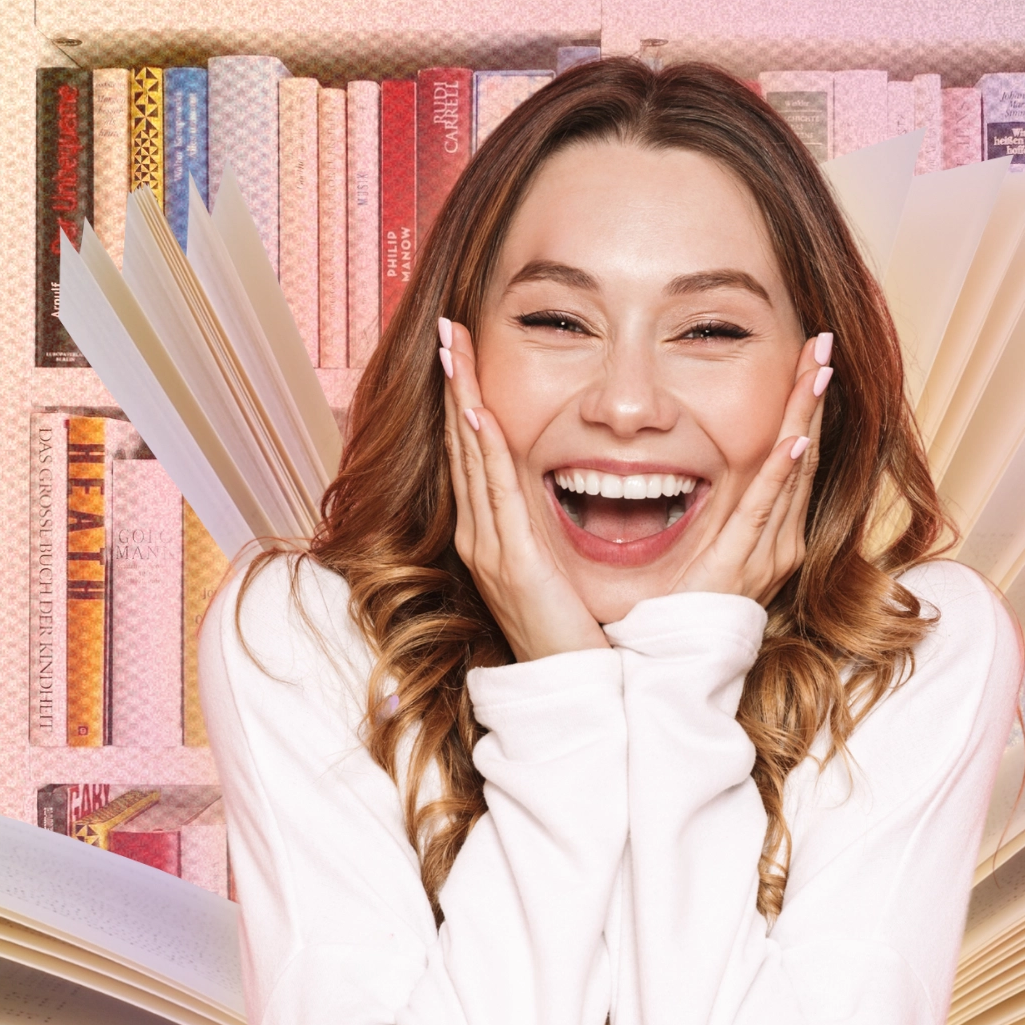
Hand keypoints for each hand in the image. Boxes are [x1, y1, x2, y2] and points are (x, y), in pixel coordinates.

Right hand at [439, 317, 611, 662]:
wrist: (571, 693)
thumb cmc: (574, 634)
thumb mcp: (558, 571)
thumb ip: (552, 533)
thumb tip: (565, 495)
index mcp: (493, 536)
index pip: (475, 454)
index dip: (465, 400)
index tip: (463, 354)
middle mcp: (481, 536)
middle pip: (463, 445)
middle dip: (455, 386)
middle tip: (450, 331)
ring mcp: (490, 548)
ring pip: (472, 458)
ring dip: (462, 400)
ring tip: (455, 350)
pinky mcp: (510, 561)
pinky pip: (495, 493)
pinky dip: (483, 448)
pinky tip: (476, 412)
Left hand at [671, 332, 830, 604]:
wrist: (682, 664)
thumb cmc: (686, 608)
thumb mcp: (707, 548)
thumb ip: (714, 513)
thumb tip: (693, 467)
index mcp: (773, 531)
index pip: (794, 454)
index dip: (803, 405)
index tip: (808, 360)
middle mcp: (782, 537)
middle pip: (803, 450)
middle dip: (810, 395)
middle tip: (821, 343)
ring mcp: (767, 550)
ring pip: (791, 469)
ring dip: (803, 415)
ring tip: (816, 369)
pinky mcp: (743, 561)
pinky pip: (764, 508)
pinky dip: (779, 472)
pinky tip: (792, 438)